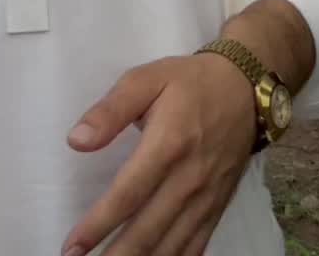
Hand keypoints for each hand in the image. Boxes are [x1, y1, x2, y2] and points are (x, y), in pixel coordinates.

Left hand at [60, 54, 257, 255]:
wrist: (245, 89)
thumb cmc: (189, 83)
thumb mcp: (146, 79)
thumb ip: (110, 110)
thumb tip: (76, 140)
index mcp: (167, 145)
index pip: (128, 194)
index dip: (99, 224)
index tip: (74, 245)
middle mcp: (188, 179)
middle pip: (148, 230)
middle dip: (116, 255)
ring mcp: (206, 198)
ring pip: (171, 245)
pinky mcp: (217, 207)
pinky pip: (196, 246)